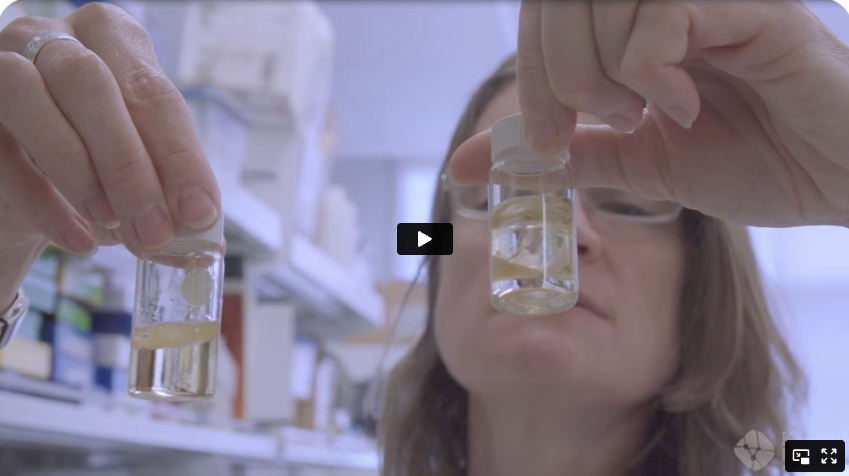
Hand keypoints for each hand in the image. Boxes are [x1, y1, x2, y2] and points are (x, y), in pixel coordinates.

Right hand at [0, 3, 220, 256]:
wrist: (28, 181)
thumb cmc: (97, 162)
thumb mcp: (140, 173)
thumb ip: (169, 199)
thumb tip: (204, 246)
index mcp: (114, 40)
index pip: (153, 92)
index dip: (179, 157)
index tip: (200, 214)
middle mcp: (55, 38)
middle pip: (90, 83)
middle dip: (127, 165)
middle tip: (154, 232)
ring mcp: (1, 63)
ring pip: (27, 92)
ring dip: (77, 168)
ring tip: (112, 226)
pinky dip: (40, 200)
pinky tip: (79, 240)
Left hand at [451, 0, 848, 227]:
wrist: (837, 181)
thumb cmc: (757, 164)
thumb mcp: (637, 163)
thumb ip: (562, 154)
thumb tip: (469, 163)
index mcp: (635, 28)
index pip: (545, 13)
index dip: (528, 74)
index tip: (545, 139)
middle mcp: (664, 2)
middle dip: (556, 76)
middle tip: (600, 122)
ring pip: (603, 1)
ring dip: (604, 72)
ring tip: (649, 112)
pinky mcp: (746, 7)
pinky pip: (660, 14)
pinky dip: (651, 70)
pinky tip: (683, 106)